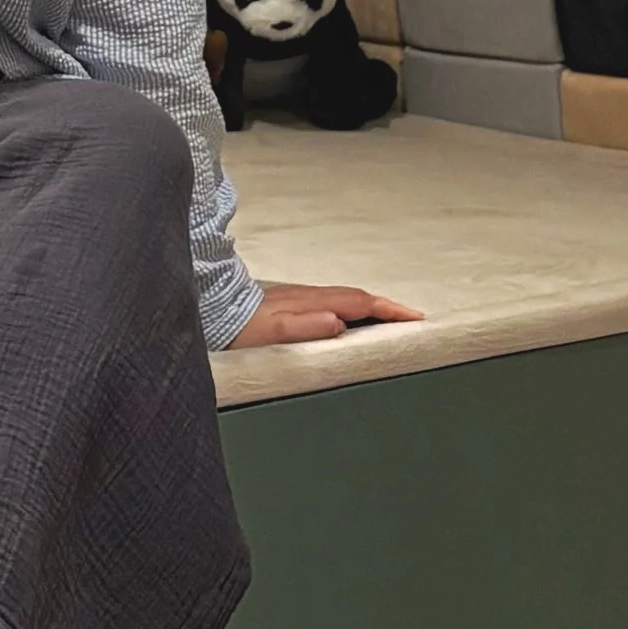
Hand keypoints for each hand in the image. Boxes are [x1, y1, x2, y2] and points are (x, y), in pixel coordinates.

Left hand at [229, 282, 420, 348]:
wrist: (213, 312)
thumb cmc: (240, 329)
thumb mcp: (272, 333)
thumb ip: (306, 328)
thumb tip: (339, 322)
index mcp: (310, 303)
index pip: (359, 304)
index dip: (389, 310)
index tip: (414, 317)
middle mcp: (308, 296)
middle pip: (357, 298)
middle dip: (387, 307)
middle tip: (411, 319)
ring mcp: (300, 297)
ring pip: (345, 299)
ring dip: (371, 307)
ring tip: (389, 319)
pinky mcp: (291, 302)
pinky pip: (332, 302)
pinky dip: (351, 308)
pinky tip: (350, 318)